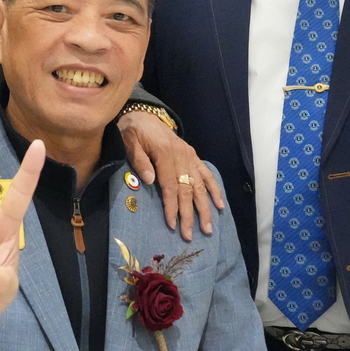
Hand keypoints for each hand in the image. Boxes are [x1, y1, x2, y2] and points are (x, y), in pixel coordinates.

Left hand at [118, 113, 223, 239]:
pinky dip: (215, 190)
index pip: (170, 186)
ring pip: (200, 186)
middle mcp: (182, 156)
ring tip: (208, 228)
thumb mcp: (129, 141)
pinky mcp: (194, 157)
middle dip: (189, 214)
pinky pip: (207, 174)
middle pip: (187, 190)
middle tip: (191, 235)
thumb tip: (150, 180)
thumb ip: (139, 160)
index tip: (172, 225)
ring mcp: (190, 157)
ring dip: (205, 208)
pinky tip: (220, 205)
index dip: (172, 207)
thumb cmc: (133, 131)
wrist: (144, 115)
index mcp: (164, 154)